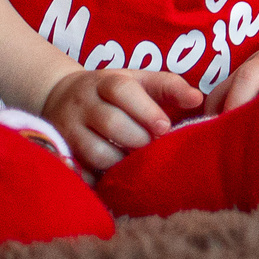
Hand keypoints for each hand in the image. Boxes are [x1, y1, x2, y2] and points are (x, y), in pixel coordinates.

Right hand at [40, 68, 203, 169]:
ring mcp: (67, 128)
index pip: (122, 90)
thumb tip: (197, 99)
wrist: (61, 96)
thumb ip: (169, 87)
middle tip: (154, 147)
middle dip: (138, 139)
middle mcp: (83, 103)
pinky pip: (80, 171)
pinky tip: (115, 175)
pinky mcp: (60, 152)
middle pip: (111, 122)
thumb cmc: (114, 91)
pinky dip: (100, 177)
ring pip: (95, 151)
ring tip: (137, 161)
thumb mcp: (139, 80)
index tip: (165, 127)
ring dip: (121, 160)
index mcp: (105, 82)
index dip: (146, 110)